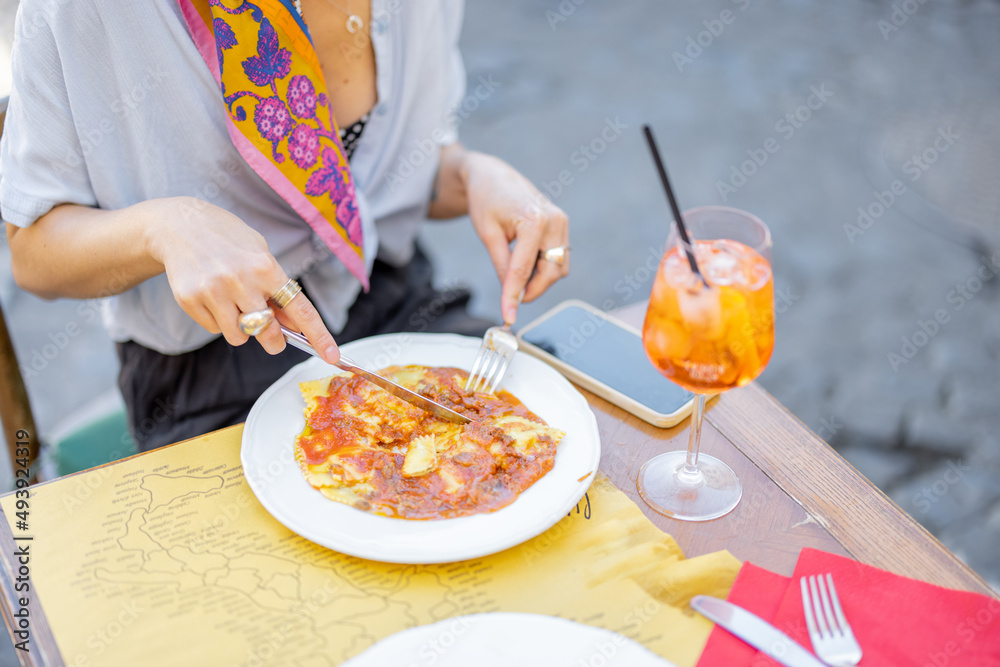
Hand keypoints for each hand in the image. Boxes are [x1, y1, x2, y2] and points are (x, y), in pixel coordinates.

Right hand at [148, 197, 339, 362]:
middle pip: (266, 331)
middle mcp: (241, 280)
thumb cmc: (228, 240)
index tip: (332, 356)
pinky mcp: (190, 299)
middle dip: (273, 340)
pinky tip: (213, 297)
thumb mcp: (261, 255)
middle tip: (273, 339)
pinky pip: (214, 330)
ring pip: (239, 336)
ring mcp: (213, 291)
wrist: (179, 225)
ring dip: (242, 329)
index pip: (300, 310)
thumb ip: (278, 290)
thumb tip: (295, 326)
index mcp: (266, 267)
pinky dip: (218, 321)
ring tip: (234, 304)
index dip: (319, 336)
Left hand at [461, 152, 569, 323]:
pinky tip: (525, 266)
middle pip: (551, 273)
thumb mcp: (488, 235)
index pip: (523, 269)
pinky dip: (543, 269)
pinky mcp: (563, 226)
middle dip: (532, 290)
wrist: (494, 176)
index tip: (508, 316)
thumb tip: (511, 296)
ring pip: (558, 268)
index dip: (514, 296)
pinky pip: (559, 258)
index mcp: (534, 221)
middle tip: (512, 300)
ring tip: (515, 276)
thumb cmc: (487, 201)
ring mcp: (562, 223)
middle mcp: (555, 221)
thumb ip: (502, 266)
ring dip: (539, 280)